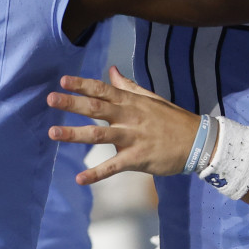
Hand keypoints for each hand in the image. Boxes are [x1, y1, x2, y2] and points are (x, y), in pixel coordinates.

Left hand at [47, 67, 201, 183]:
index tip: (62, 80)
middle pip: (96, 108)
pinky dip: (96, 174)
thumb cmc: (171, 119)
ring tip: (52, 132)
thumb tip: (111, 70)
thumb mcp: (150, 98)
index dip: (82, 84)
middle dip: (72, 103)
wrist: (197, 142)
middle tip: (50, 99)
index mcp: (131, 102)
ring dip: (74, 134)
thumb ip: (128, 86)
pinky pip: (113, 167)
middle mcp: (128, 117)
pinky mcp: (137, 158)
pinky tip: (79, 179)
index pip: (102, 89)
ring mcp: (132, 138)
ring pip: (99, 134)